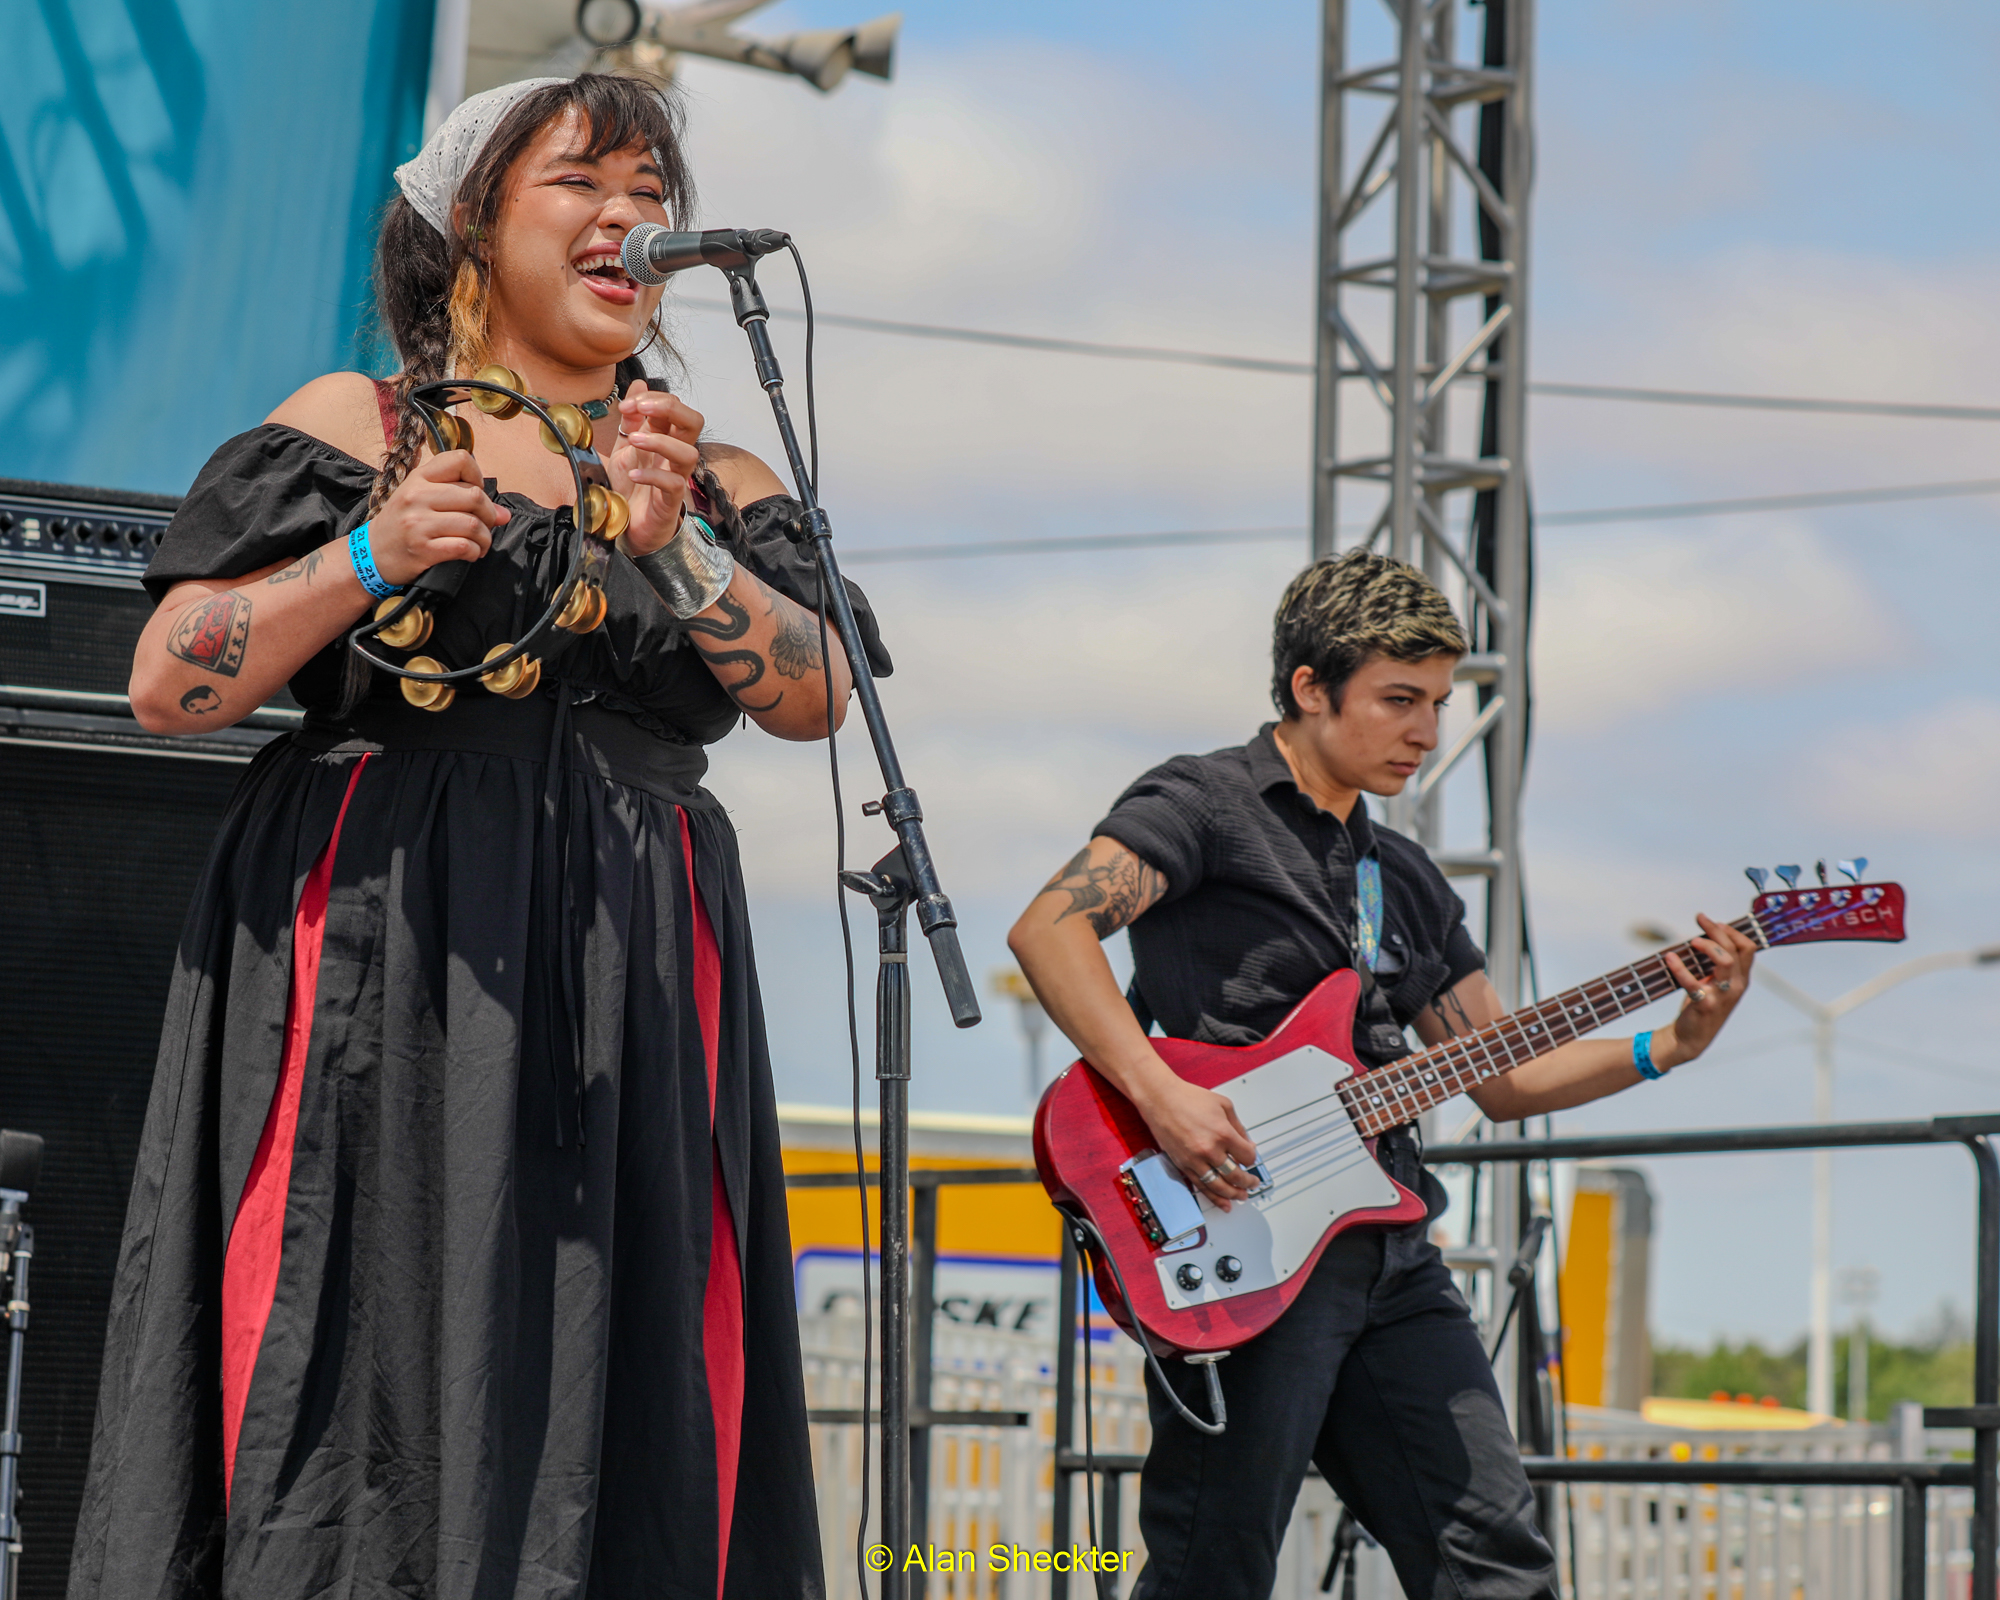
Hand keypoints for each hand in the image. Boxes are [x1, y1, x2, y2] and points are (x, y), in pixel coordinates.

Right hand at [369, 448, 508, 584]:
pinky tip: (471, 554)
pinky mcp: (422, 548)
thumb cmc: (401, 524)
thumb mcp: (421, 500)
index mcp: (419, 478)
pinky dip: (475, 552)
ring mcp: (418, 523)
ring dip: (485, 538)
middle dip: (489, 514)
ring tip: (480, 543)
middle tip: (486, 525)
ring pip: (473, 524)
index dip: (477, 476)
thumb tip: (504, 514)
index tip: (475, 493)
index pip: (461, 459)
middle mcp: (417, 496)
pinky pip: (464, 546)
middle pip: (474, 495)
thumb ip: (460, 499)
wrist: (372, 553)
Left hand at [609, 383, 703, 555]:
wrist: (628, 526)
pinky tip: (634, 474)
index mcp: (665, 438)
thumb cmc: (632, 488)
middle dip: (669, 408)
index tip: (626, 405)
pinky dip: (653, 475)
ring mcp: (675, 477)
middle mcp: (674, 455)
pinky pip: (674, 483)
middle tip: (642, 409)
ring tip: (634, 441)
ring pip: (688, 452)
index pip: (674, 406)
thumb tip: (639, 384)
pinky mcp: (670, 501)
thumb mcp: (624, 446)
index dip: (653, 399)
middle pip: (693, 421)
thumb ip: (631, 418)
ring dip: (661, 441)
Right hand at [1131, 1069, 1260, 1210]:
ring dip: (1233, 1194)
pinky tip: (1223, 1202)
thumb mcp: (1223, 1105)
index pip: (1247, 1157)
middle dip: (1248, 1182)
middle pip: (1235, 1175)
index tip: (1251, 1158)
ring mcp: (1195, 1159)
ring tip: (1241, 1196)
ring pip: (1219, 1186)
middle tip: (1252, 1183)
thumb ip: (1238, 1126)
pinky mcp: (1183, 1165)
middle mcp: (1209, 1149)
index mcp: (1223, 1133)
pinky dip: (1214, 1197)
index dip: (1253, 1159)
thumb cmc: (1188, 1098)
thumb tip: (1247, 1143)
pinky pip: (1201, 1186)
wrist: (1160, 1099)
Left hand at [1654, 913, 1757, 1069]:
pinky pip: (1693, 983)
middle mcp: (1736, 986)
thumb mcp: (1715, 982)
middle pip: (1736, 949)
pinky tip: (1669, 958)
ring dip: (1709, 946)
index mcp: (1740, 979)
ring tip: (1693, 940)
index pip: (1748, 948)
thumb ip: (1716, 963)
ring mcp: (1722, 996)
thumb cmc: (1701, 1005)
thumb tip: (1706, 936)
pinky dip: (1680, 968)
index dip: (1732, 931)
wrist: (1690, 1038)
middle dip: (1718, 930)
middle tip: (1700, 918)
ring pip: (1725, 961)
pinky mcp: (1705, 1005)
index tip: (1714, 922)